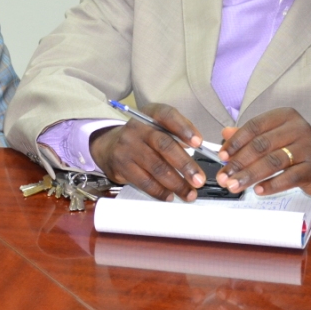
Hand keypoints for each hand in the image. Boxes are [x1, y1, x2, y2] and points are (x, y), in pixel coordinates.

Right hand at [89, 103, 206, 201]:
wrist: (109, 146)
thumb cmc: (143, 138)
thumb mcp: (157, 127)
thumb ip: (178, 134)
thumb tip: (201, 150)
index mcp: (151, 114)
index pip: (168, 115)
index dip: (184, 128)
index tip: (198, 143)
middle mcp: (137, 128)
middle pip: (164, 145)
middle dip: (185, 165)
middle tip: (199, 179)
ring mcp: (127, 146)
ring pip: (156, 167)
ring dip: (176, 183)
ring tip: (189, 193)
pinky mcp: (121, 165)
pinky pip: (144, 181)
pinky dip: (160, 191)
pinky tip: (170, 195)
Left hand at [215, 107, 310, 195]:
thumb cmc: (297, 147)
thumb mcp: (275, 135)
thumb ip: (250, 135)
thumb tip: (225, 133)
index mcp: (284, 116)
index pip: (254, 127)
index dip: (235, 142)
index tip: (222, 156)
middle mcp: (298, 129)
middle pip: (261, 145)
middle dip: (238, 163)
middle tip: (224, 176)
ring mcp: (308, 148)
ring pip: (273, 162)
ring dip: (250, 175)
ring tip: (235, 185)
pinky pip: (289, 177)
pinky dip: (271, 185)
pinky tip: (258, 190)